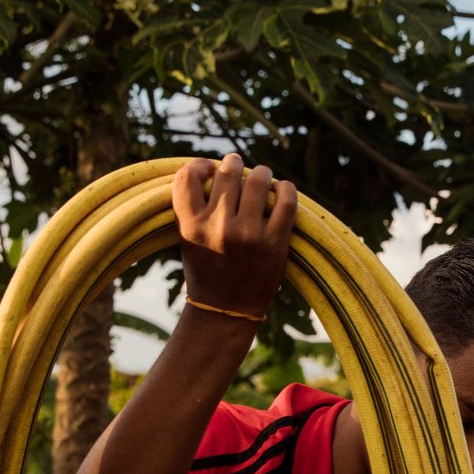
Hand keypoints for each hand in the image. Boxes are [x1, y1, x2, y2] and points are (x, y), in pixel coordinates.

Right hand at [172, 153, 297, 319]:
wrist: (226, 310)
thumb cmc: (206, 270)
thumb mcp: (187, 240)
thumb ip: (193, 208)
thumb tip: (213, 167)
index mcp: (191, 226)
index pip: (187, 176)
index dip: (199, 164)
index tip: (208, 168)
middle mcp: (219, 228)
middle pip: (227, 172)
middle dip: (234, 163)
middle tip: (237, 165)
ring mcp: (249, 234)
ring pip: (258, 180)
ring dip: (261, 173)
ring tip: (262, 176)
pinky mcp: (274, 242)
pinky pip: (286, 201)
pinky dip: (285, 188)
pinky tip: (281, 189)